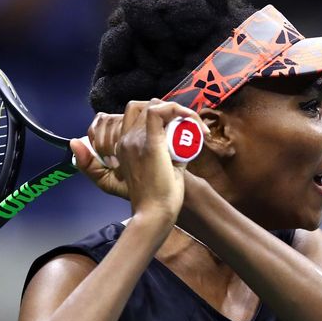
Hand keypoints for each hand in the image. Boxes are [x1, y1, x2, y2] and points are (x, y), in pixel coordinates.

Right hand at [70, 100, 206, 220]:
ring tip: (196, 128)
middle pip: (146, 106)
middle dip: (171, 111)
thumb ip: (172, 153)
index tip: (184, 128)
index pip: (139, 114)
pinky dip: (178, 110)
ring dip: (179, 112)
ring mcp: (135, 141)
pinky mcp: (149, 144)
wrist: (153, 214)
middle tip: (192, 126)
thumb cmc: (159, 197)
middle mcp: (126, 140)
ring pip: (154, 106)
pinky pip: (158, 112)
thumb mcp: (164, 168)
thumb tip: (188, 139)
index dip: (163, 114)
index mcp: (125, 146)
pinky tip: (193, 120)